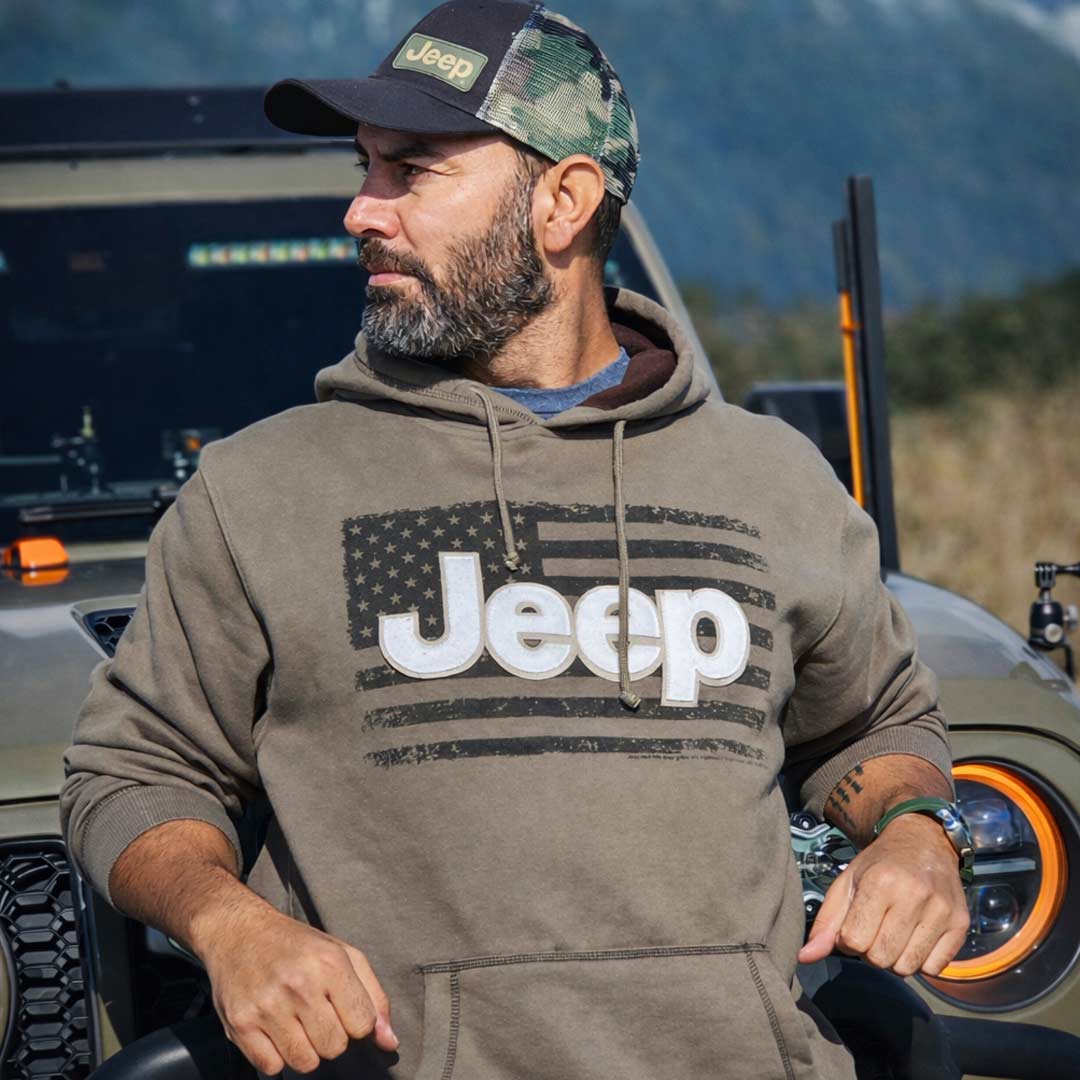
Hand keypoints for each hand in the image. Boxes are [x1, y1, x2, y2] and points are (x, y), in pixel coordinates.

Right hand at [196, 900, 397, 1075]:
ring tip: (295, 1022)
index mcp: (330, 963)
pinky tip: (273, 1029)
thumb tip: (390, 1042)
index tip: (343, 1009)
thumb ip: (373, 997)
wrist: (239, 932)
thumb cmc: (296, 945)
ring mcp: (268, 1006)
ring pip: (305, 1063)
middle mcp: (300, 984)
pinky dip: (275, 1055)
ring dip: (304, 1049)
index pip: (362, 1024)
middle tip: (316, 1013)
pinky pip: (271, 1068)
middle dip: (331, 1036)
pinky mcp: (240, 1024)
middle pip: (335, 1047)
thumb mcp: (343, 955)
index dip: (356, 1023)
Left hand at [797, 813, 969, 975]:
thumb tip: (805, 957)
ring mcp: (941, 911)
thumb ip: (826, 921)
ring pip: (907, 967)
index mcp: (879, 882)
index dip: (848, 939)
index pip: (854, 941)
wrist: (924, 842)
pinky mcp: (961, 924)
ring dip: (895, 958)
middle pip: (880, 958)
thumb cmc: (880, 864)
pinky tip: (916, 937)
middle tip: (875, 928)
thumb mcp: (847, 882)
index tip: (855, 922)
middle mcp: (914, 895)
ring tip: (895, 932)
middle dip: (871, 951)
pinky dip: (921, 961)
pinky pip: (934, 969)